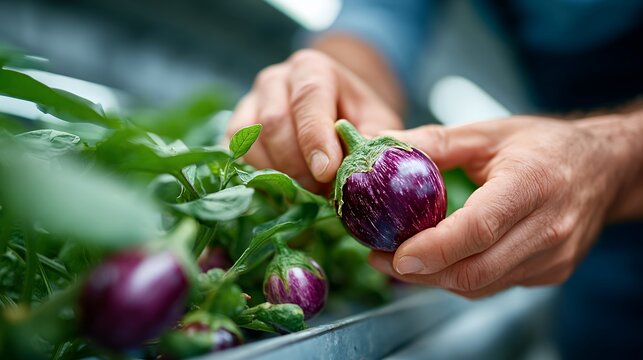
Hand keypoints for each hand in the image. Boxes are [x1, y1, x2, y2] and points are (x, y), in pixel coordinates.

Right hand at [226, 49, 401, 191]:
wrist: (336, 117)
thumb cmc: (359, 121)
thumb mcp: (377, 125)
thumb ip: (373, 141)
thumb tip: (362, 169)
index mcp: (311, 69)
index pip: (308, 98)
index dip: (315, 137)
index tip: (327, 172)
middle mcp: (275, 80)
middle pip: (274, 122)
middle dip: (298, 164)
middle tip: (321, 192)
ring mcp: (250, 103)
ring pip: (251, 141)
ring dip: (278, 174)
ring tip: (306, 192)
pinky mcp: (237, 131)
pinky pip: (237, 156)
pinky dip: (259, 178)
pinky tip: (283, 191)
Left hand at [369, 116, 630, 297]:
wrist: (604, 169)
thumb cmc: (544, 145)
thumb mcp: (488, 132)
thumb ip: (435, 141)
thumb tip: (382, 144)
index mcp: (533, 184)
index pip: (479, 228)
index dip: (434, 248)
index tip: (394, 254)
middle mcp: (548, 228)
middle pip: (476, 269)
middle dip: (421, 272)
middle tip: (380, 258)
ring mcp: (553, 257)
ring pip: (482, 284)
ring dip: (436, 278)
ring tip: (401, 259)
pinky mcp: (551, 273)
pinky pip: (495, 284)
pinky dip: (460, 277)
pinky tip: (440, 260)